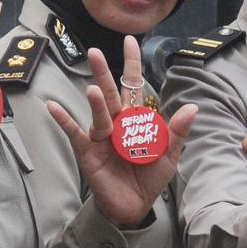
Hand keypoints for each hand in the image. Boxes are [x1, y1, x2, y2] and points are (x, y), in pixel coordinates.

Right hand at [47, 36, 197, 228]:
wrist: (133, 206)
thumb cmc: (149, 178)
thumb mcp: (168, 155)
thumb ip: (177, 132)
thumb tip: (193, 107)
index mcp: (134, 119)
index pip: (133, 86)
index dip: (131, 64)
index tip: (129, 41)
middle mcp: (115, 122)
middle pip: (110, 93)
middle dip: (103, 72)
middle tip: (95, 52)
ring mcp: (99, 135)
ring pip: (97, 113)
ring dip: (95, 101)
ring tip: (93, 90)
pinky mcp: (87, 150)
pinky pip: (74, 132)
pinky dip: (63, 119)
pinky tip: (53, 107)